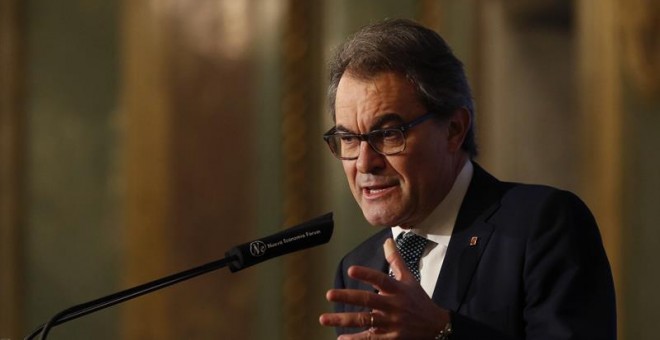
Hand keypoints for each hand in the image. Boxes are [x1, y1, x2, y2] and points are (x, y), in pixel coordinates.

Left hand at [319, 238, 449, 338]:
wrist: (436, 327)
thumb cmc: (418, 300)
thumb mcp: (409, 279)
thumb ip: (395, 260)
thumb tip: (387, 241)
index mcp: (397, 289)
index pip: (381, 279)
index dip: (366, 275)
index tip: (351, 270)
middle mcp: (394, 306)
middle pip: (369, 301)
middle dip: (348, 297)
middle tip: (329, 294)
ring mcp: (392, 323)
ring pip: (366, 321)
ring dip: (344, 320)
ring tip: (324, 318)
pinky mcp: (391, 338)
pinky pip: (372, 339)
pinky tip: (341, 338)